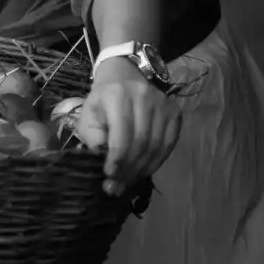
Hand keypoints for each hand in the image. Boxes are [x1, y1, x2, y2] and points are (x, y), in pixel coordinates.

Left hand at [79, 60, 181, 195]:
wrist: (123, 76)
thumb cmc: (103, 100)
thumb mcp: (89, 114)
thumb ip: (93, 137)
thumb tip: (102, 160)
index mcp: (118, 96)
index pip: (122, 135)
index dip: (117, 160)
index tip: (110, 177)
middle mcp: (144, 98)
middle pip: (141, 143)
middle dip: (129, 169)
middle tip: (118, 187)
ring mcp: (163, 104)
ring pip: (156, 146)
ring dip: (142, 169)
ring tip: (129, 181)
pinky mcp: (175, 112)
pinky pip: (169, 144)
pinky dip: (157, 161)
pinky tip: (144, 170)